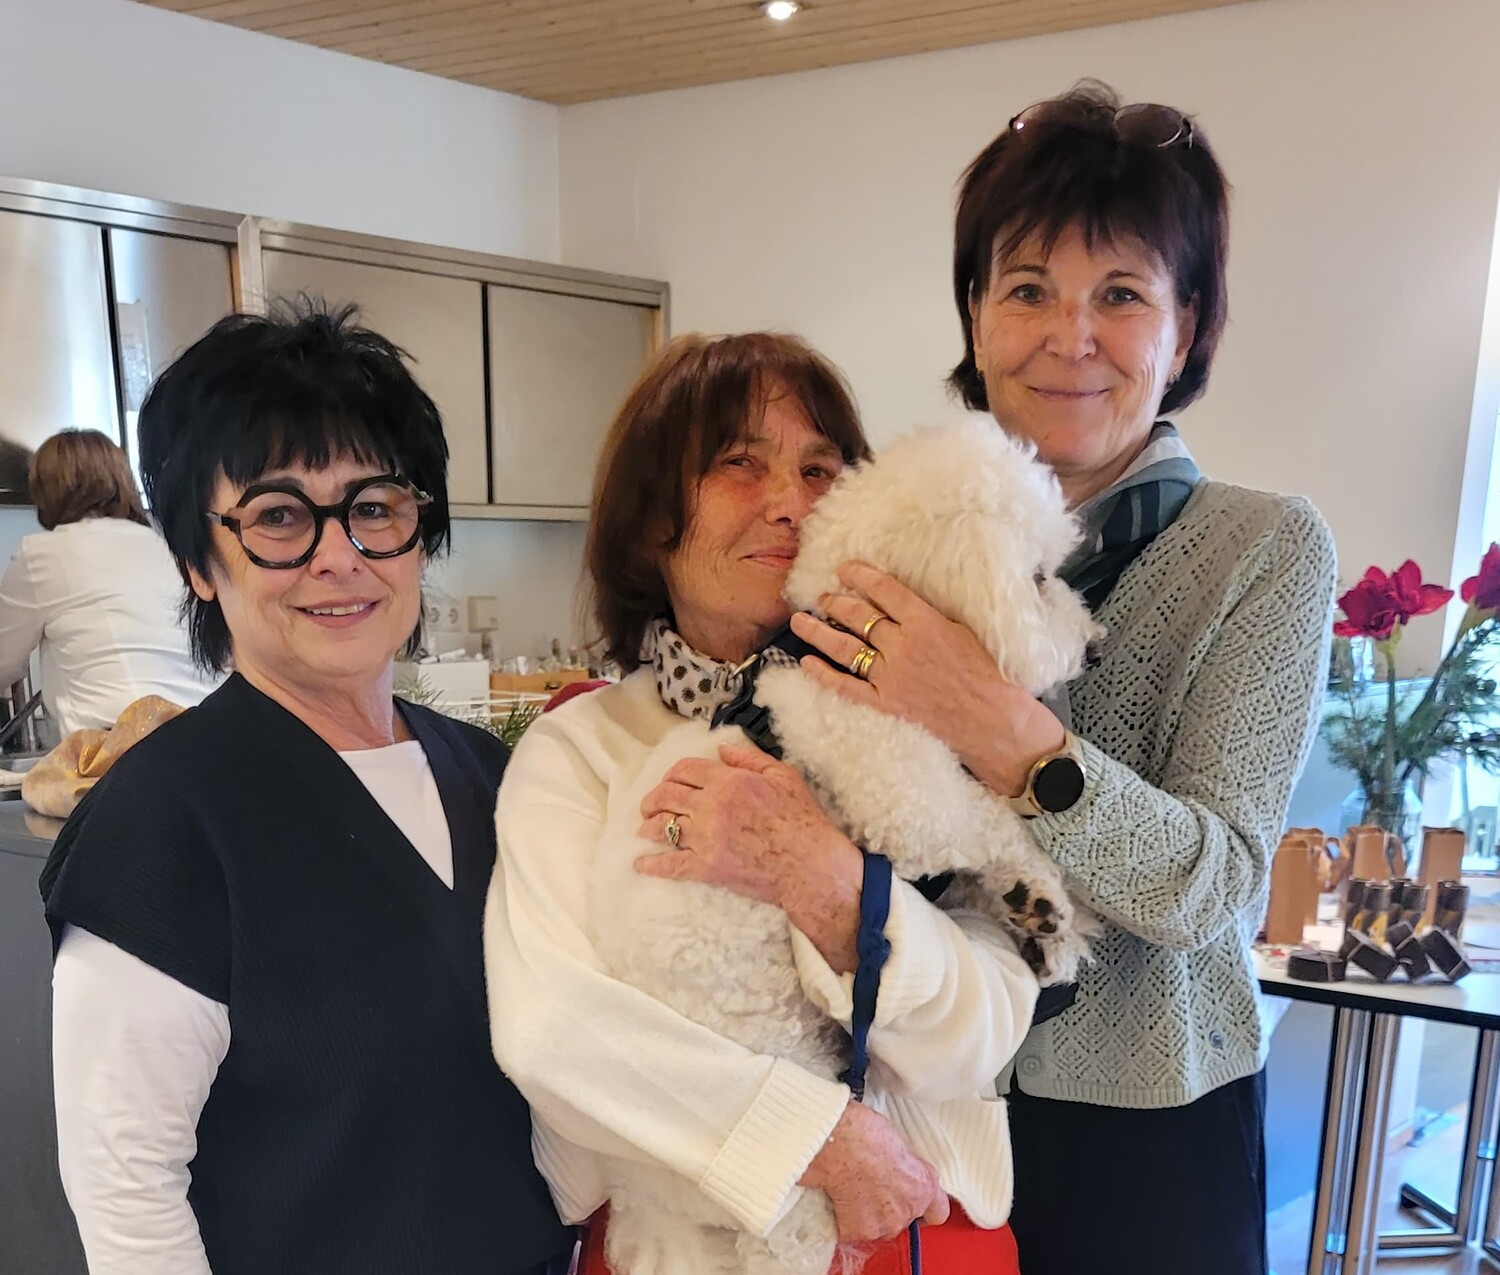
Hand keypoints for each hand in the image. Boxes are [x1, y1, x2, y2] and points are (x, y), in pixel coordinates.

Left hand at [636, 744, 863, 970]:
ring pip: (663, 828)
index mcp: (729, 781)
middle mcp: (711, 806)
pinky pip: (671, 866)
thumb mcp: (783, 776)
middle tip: (649, 806)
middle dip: (652, 799)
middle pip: (666, 795)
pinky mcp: (707, 868)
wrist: (810, 866)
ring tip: (644, 829)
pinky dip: (652, 865)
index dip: (672, 774)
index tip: (669, 781)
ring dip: (648, 826)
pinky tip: (641, 865)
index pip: (685, 770)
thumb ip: (749, 759)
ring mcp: (706, 838)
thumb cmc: (802, 819)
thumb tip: (721, 750)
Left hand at [789, 561, 1064, 798]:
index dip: (860, 576)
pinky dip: (824, 674)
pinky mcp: (886, 704)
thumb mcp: (964, 631)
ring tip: (800, 620)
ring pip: (845, 647)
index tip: (844, 568)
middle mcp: (902, 646)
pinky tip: (807, 663)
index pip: (883, 590)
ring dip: (818, 632)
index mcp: (925, 622)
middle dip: (836, 602)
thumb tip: (903, 605)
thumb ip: (930, 618)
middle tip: (822, 595)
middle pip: (859, 616)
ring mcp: (891, 676)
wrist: (996, 721)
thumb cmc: (991, 675)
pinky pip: (846, 687)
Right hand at [800, 1101, 949, 1240]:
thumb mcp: (898, 1143)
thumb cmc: (865, 1132)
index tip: (912, 1201)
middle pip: (902, 1218)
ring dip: (866, 1213)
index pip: (938, 1212)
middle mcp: (908, 1210)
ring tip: (851, 1188)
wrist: (837, 1142)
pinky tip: (837, 1196)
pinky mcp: (856, 1232)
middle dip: (888, 1206)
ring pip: (877, 1226)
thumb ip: (905, 1167)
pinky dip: (843, 1218)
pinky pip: (851, 1230)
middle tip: (870, 1184)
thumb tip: (897, 1171)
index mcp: (924, 1185)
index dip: (924, 1207)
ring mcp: (882, 1225)